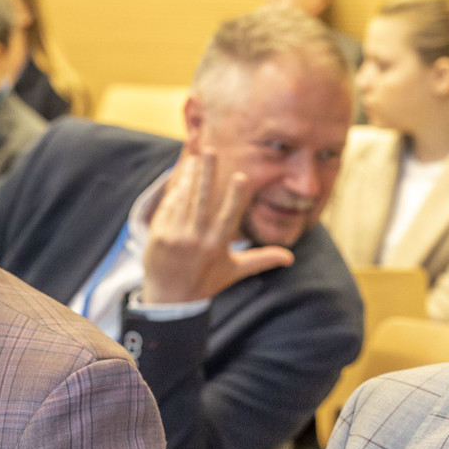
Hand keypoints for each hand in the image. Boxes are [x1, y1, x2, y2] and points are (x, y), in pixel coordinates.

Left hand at [141, 153, 293, 304]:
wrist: (170, 298)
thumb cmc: (207, 281)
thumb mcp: (235, 270)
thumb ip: (261, 259)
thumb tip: (290, 258)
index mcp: (217, 245)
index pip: (229, 216)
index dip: (235, 196)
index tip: (240, 176)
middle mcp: (196, 239)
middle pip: (201, 200)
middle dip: (206, 174)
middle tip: (209, 150)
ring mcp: (175, 237)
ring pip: (183, 199)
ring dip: (189, 177)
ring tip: (195, 158)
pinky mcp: (158, 236)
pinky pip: (168, 208)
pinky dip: (174, 192)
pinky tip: (181, 177)